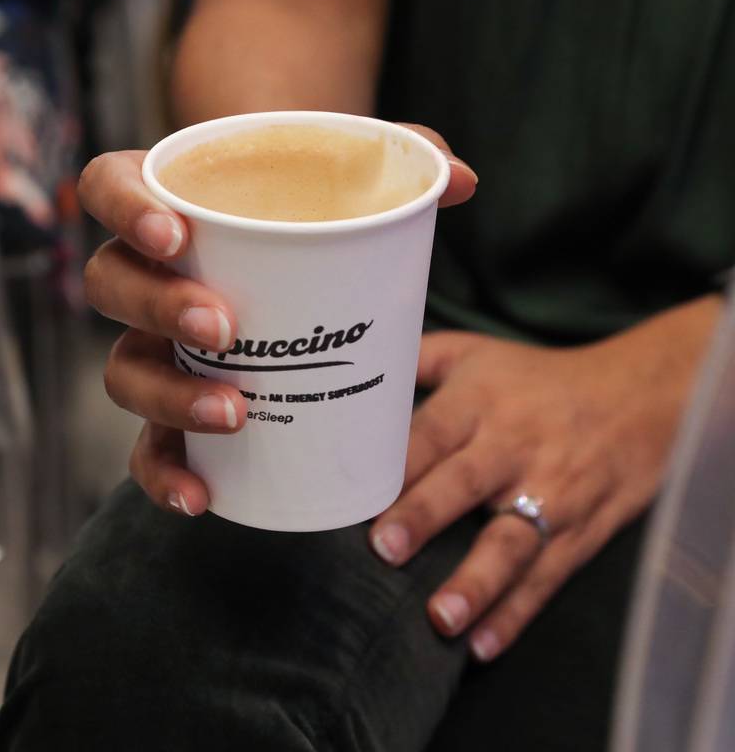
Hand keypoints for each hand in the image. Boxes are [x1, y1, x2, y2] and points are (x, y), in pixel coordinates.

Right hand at [80, 124, 477, 516]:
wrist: (289, 261)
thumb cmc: (304, 208)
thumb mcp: (345, 177)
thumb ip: (401, 161)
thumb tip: (463, 181)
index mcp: (163, 199)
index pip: (109, 187)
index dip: (125, 209)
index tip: (176, 233)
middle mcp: (140, 273)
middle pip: (110, 284)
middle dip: (158, 307)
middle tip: (226, 325)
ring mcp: (148, 343)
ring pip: (122, 371)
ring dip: (168, 396)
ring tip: (235, 412)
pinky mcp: (168, 404)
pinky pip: (146, 445)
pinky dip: (164, 474)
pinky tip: (201, 496)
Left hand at [368, 295, 720, 661]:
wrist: (644, 397)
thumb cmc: (538, 379)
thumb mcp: (475, 353)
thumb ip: (414, 362)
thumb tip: (353, 375)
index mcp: (479, 402)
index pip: (430, 432)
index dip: (396, 463)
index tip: (358, 493)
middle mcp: (514, 447)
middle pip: (464, 483)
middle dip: (425, 517)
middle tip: (385, 550)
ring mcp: (552, 493)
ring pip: (512, 542)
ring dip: (477, 583)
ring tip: (441, 618)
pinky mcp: (583, 531)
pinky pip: (547, 577)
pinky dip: (516, 614)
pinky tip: (483, 645)